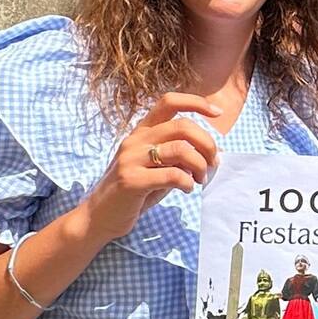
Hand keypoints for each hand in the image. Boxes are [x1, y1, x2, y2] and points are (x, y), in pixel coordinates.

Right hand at [80, 92, 221, 241]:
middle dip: (207, 143)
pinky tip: (187, 189)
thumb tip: (213, 151)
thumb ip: (179, 155)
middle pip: (182, 126)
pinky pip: (171, 175)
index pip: (169, 102)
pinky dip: (187, 182)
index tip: (217, 113)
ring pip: (180, 149)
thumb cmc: (135, 191)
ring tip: (200, 179)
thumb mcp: (158, 167)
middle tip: (213, 162)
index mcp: (142, 131)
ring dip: (199, 165)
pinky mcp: (130, 180)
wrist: (100, 216)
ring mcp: (130, 159)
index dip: (196, 102)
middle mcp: (135, 140)